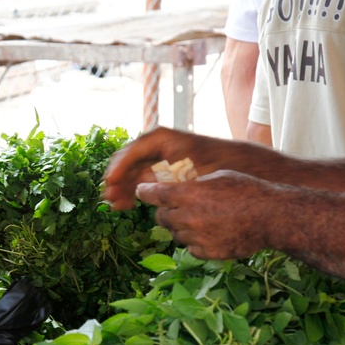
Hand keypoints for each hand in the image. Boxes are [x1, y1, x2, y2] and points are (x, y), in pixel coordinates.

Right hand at [102, 127, 218, 209]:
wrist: (234, 164)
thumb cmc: (213, 165)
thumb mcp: (185, 173)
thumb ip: (159, 179)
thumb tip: (136, 188)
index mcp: (159, 138)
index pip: (130, 152)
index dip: (117, 169)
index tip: (110, 184)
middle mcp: (153, 144)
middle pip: (126, 162)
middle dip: (117, 182)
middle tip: (110, 200)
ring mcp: (155, 156)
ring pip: (131, 172)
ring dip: (123, 188)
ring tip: (117, 206)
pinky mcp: (159, 168)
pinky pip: (139, 178)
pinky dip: (133, 190)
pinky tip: (128, 204)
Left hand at [135, 170, 272, 259]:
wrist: (271, 217)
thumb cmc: (248, 190)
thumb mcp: (218, 176)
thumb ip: (193, 184)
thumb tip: (176, 187)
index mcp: (189, 194)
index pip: (154, 194)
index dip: (145, 192)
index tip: (142, 191)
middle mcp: (188, 217)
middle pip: (161, 217)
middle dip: (165, 211)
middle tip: (176, 207)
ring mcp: (196, 237)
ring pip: (175, 233)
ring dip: (181, 226)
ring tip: (201, 219)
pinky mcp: (206, 252)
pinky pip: (190, 247)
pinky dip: (194, 241)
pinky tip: (210, 232)